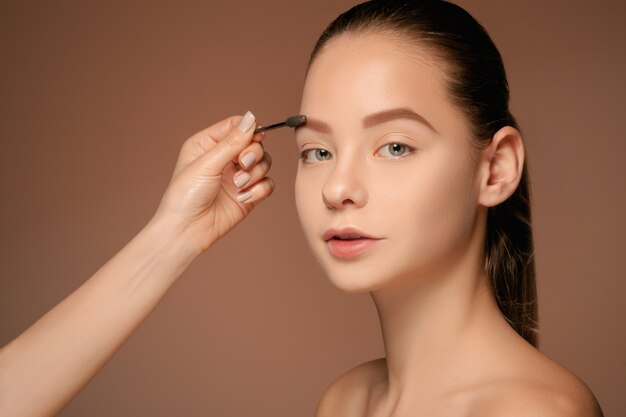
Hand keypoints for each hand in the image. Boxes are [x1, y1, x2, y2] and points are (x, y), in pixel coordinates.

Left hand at [151, 111, 273, 253]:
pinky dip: (259, 190)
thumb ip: (232, 142)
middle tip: (243, 165)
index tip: (254, 139)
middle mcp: (225, 158)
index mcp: (208, 143)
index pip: (237, 126)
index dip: (249, 130)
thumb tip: (252, 118)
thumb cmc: (185, 196)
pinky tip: (243, 198)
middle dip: (253, 154)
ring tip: (238, 186)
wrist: (187, 230)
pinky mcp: (248, 194)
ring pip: (264, 163)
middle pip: (255, 144)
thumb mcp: (207, 163)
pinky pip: (267, 184)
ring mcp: (238, 176)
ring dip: (255, 174)